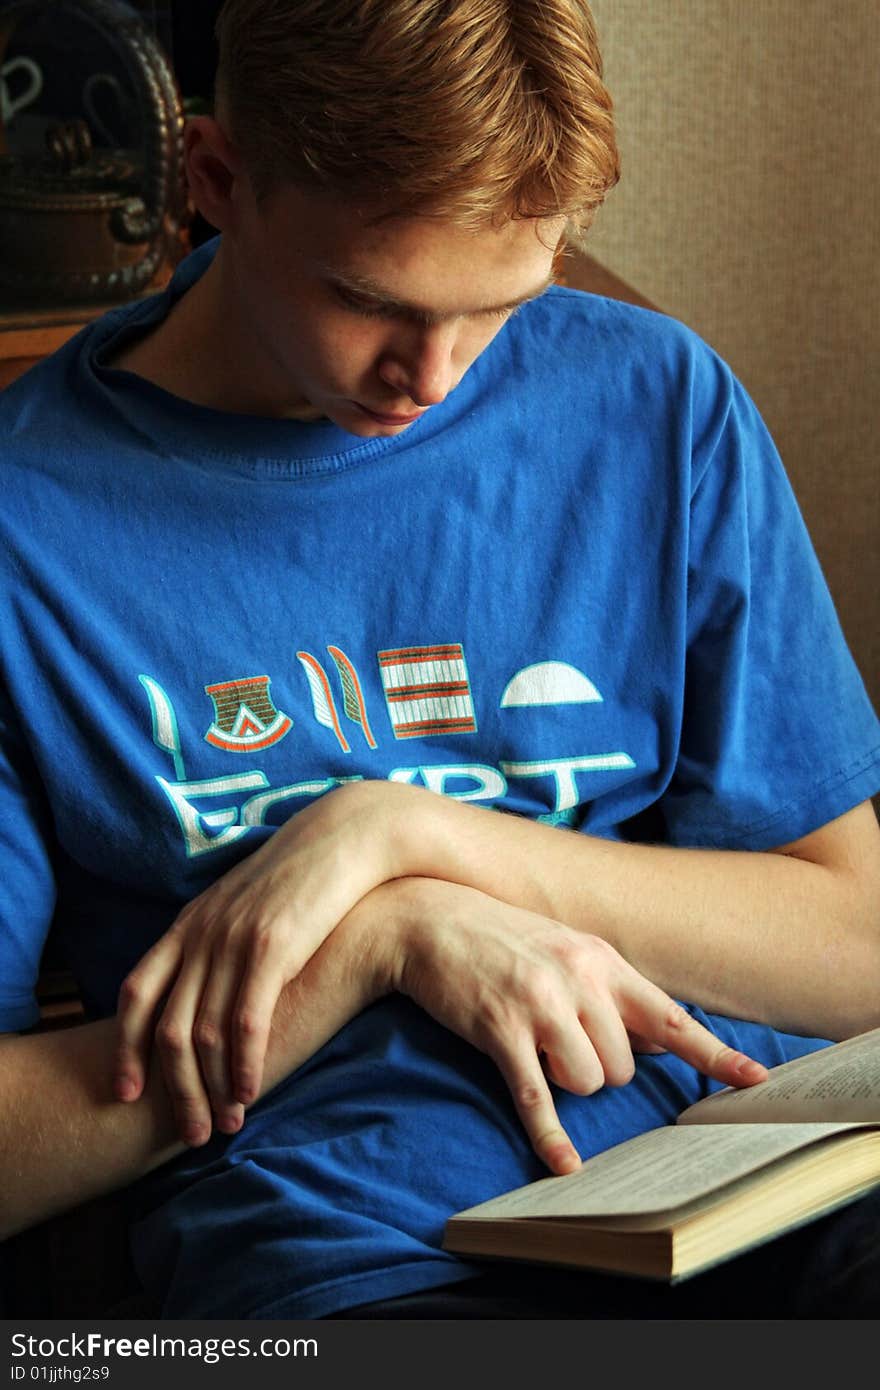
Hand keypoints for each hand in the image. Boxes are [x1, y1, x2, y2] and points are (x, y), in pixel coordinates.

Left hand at [113, 781, 394, 1143]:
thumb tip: (207, 992)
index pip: (136, 992)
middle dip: (173, 1089)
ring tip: (223, 1125)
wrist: (345, 838)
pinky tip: (253, 1093)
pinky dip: (245, 1065)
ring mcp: (232, 940)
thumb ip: (218, 942)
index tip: (126, 1092)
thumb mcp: (244, 906)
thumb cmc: (302, 879)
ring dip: (210, 1088)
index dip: (126, 1047)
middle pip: (166, 1027)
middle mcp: (201, 933)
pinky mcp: (270, 948)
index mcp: (188, 923)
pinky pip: (246, 1021)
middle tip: (186, 1133)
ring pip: (202, 1033)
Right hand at [387, 878, 767, 1175]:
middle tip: (564, 1046)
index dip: (714, 1053)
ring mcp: (540, 1005)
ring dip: (570, 1084)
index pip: (671, 1016)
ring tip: (538, 1053)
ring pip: (589, 1081)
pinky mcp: (501, 1031)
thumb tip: (659, 1039)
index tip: (755, 1081)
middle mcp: (579, 980)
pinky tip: (562, 1164)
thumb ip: (613, 991)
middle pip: (625, 1064)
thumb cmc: (502, 937)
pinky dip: (551, 1136)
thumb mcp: (568, 948)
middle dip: (602, 1071)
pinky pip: (538, 1097)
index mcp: (602, 959)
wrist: (430, 918)